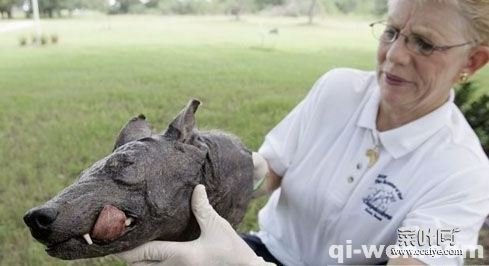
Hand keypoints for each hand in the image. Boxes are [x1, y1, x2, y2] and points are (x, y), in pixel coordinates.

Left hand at [117, 184, 274, 265]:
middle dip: (127, 255)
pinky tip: (151, 256)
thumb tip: (196, 187)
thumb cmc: (232, 251)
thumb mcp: (217, 227)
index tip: (111, 240)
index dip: (125, 248)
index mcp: (182, 255)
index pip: (145, 252)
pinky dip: (150, 265)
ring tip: (133, 247)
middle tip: (120, 240)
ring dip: (138, 261)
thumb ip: (203, 208)